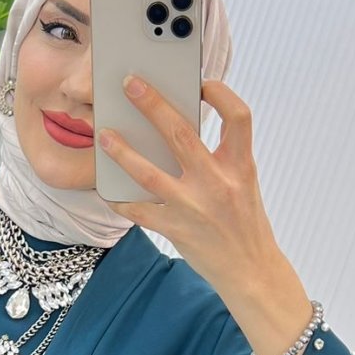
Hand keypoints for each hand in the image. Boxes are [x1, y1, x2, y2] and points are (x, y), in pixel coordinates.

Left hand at [98, 77, 281, 294]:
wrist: (251, 270)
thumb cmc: (244, 222)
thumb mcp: (243, 183)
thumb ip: (220, 156)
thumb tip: (179, 126)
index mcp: (240, 166)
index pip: (239, 117)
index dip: (222, 95)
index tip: (202, 84)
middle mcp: (218, 183)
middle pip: (181, 133)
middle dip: (152, 104)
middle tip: (130, 84)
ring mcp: (193, 207)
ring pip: (148, 172)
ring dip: (122, 151)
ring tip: (104, 135)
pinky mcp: (175, 229)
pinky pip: (137, 210)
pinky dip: (119, 199)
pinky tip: (108, 189)